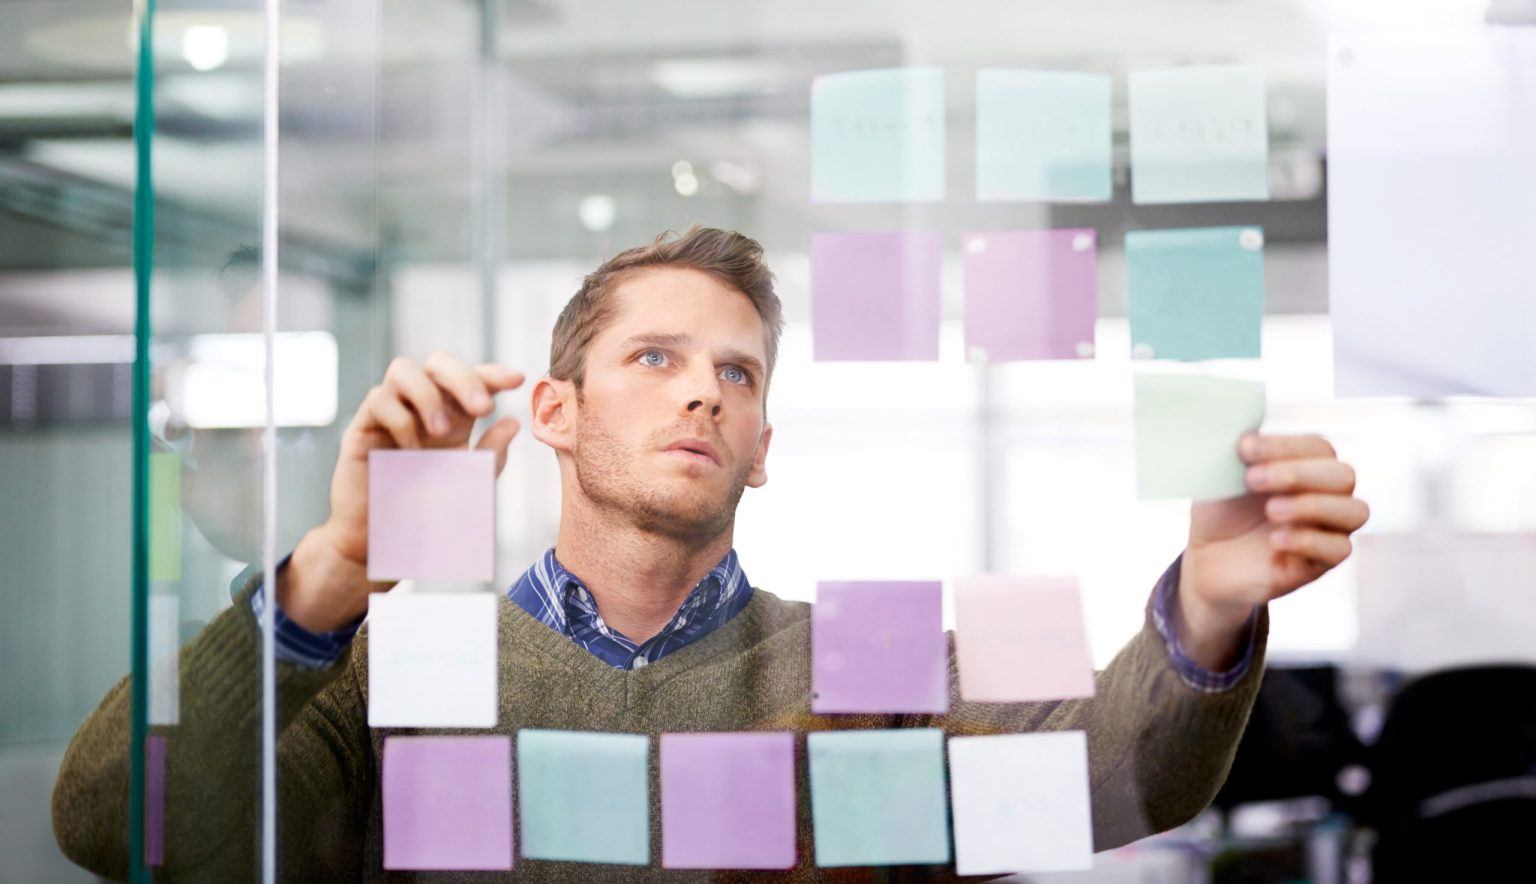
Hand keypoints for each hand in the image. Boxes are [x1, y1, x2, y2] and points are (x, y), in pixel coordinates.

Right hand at [279, 354, 524, 631]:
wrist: (383, 542)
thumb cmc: (428, 513)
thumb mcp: (470, 485)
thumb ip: (490, 456)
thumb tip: (512, 422)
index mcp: (453, 415)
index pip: (472, 377)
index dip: (492, 372)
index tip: (518, 379)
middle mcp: (421, 407)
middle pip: (439, 362)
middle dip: (464, 378)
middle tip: (482, 409)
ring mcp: (390, 413)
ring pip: (403, 369)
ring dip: (428, 394)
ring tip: (442, 431)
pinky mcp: (363, 427)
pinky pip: (378, 399)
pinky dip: (400, 420)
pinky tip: (410, 452)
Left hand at [1176, 433, 1369, 667]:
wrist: (1206, 559)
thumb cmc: (1222, 512)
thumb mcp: (1223, 477)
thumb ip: (1239, 451)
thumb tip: (1246, 429)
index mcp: (1306, 467)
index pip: (1319, 448)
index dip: (1286, 445)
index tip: (1244, 449)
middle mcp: (1326, 496)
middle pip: (1344, 475)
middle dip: (1299, 473)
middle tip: (1253, 480)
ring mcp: (1328, 530)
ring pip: (1355, 511)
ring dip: (1313, 506)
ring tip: (1270, 510)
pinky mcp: (1319, 564)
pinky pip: (1339, 550)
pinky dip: (1309, 541)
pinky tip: (1276, 540)